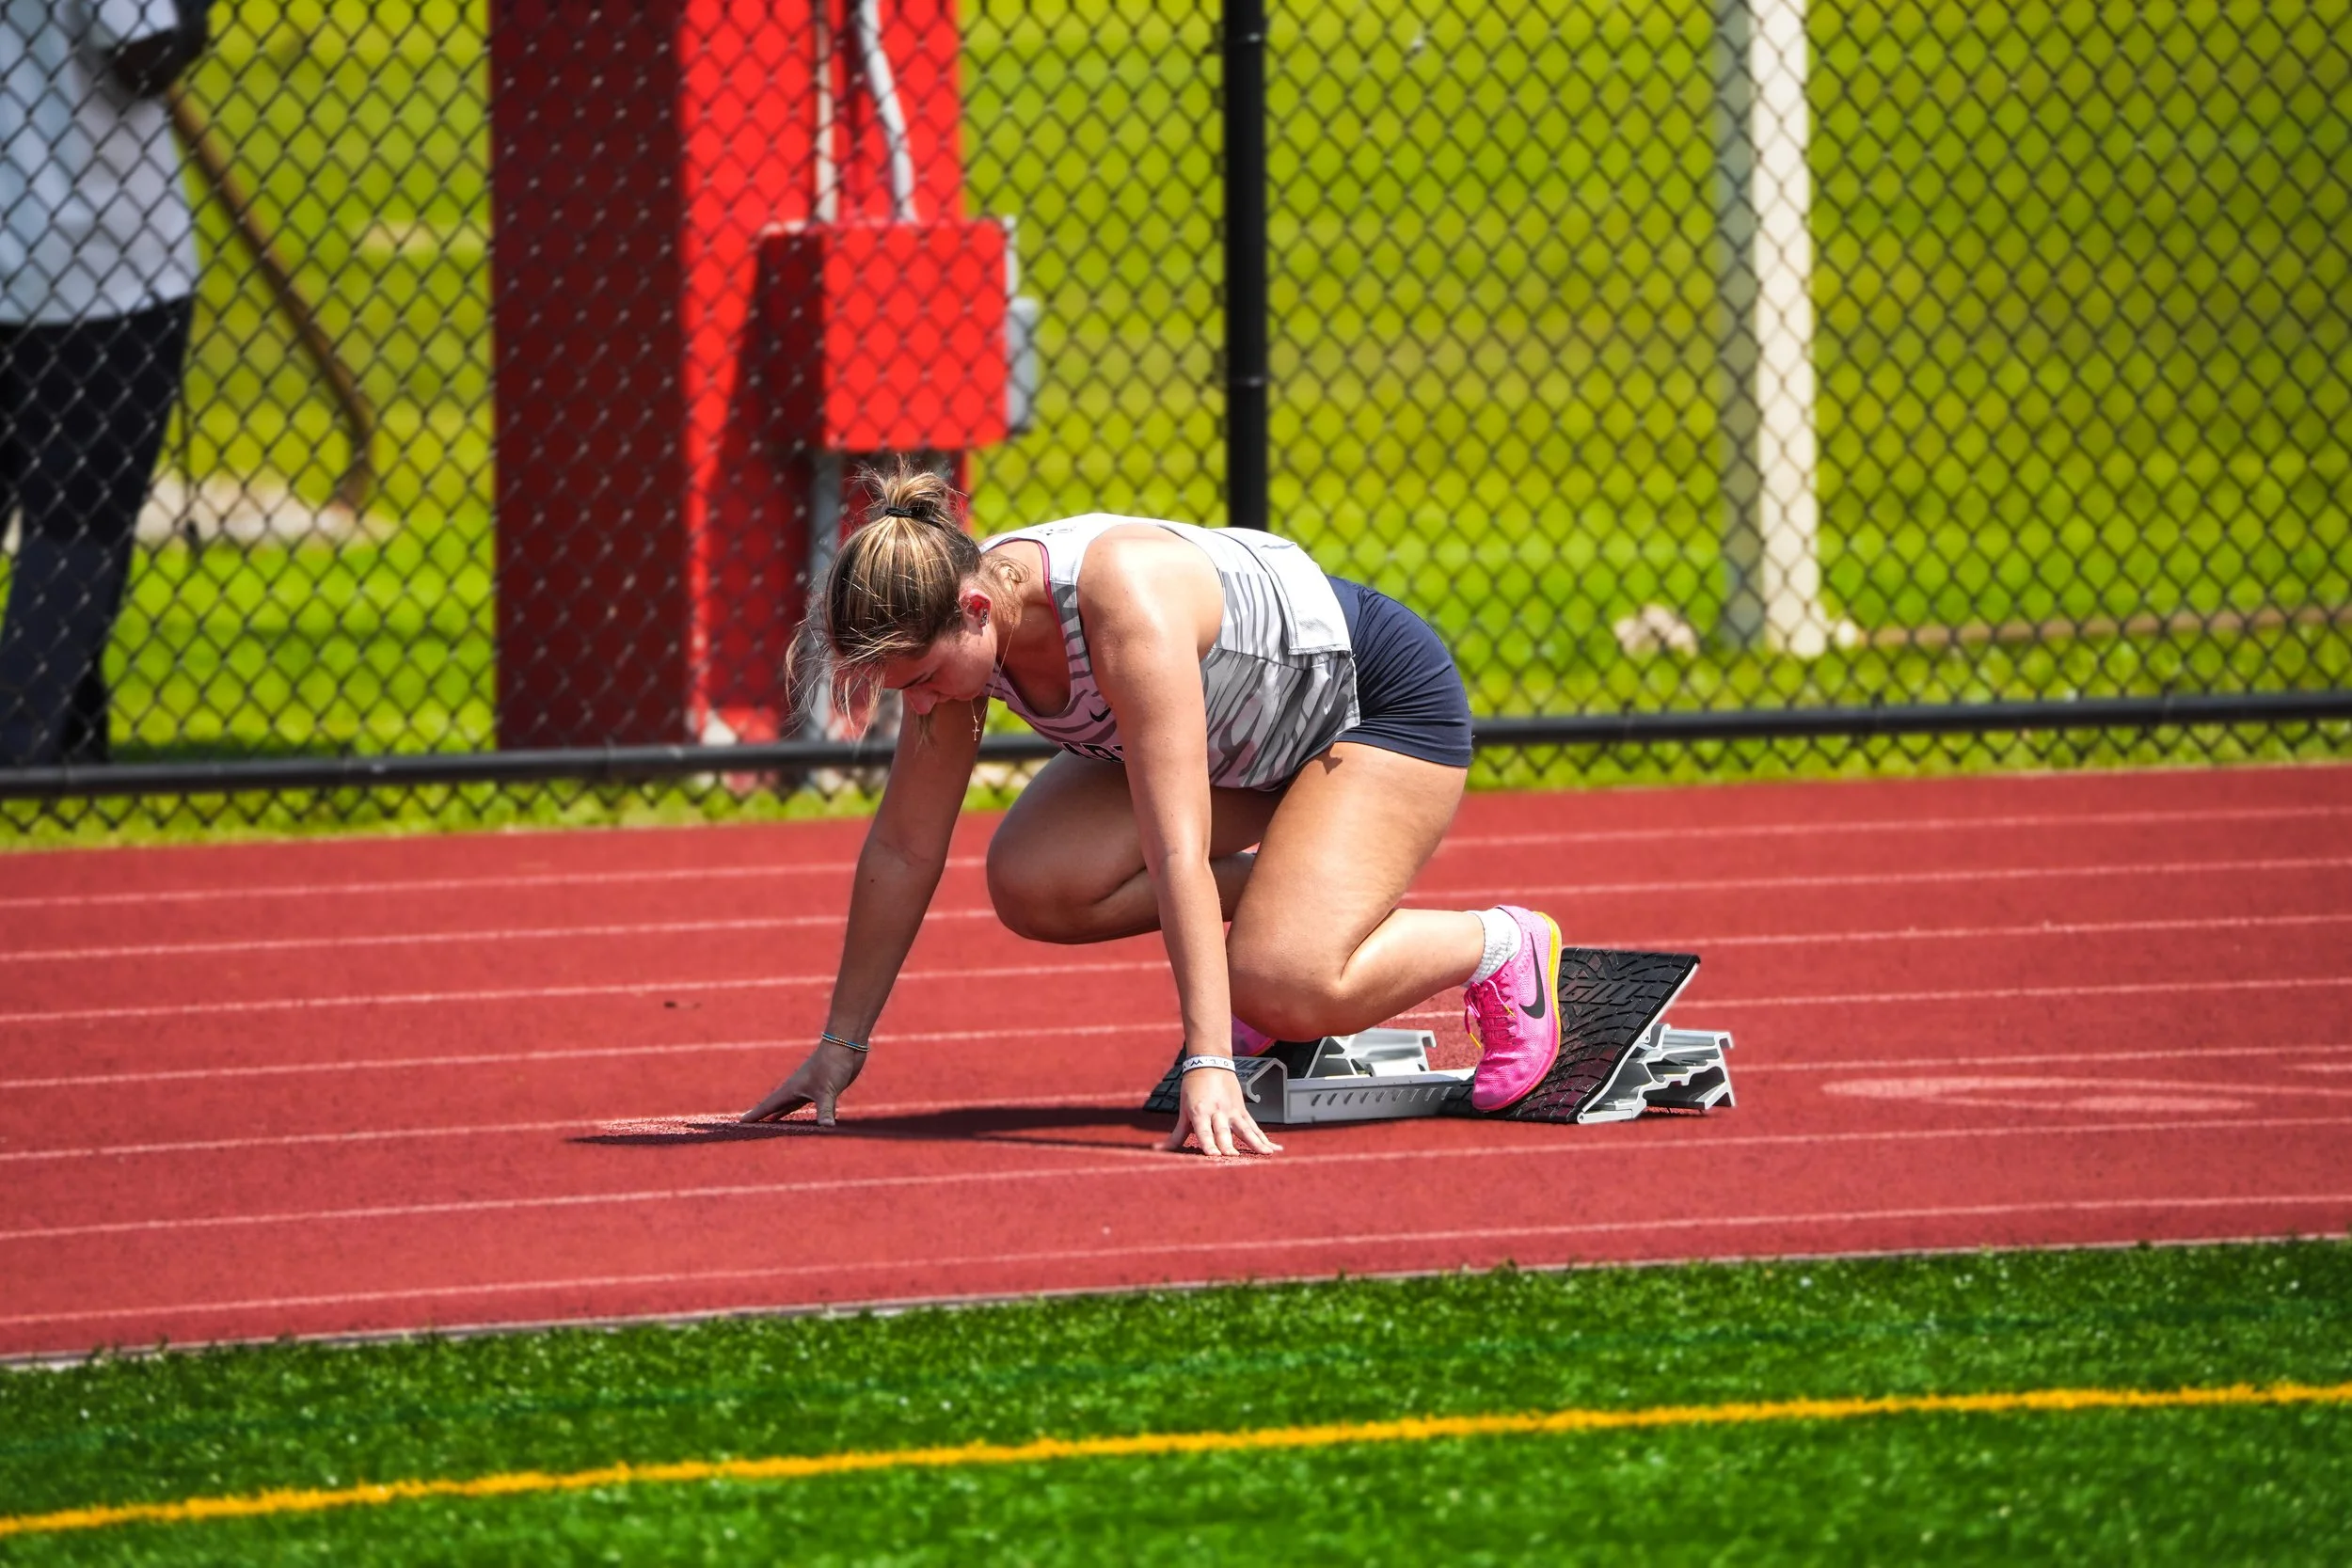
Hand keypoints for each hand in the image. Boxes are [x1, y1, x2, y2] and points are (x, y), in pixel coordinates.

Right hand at [742, 1038, 867, 1125]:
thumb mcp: (827, 1090)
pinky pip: (805, 1105)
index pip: (768, 1106)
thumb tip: (827, 1128)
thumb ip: (825, 1110)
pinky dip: (799, 1112)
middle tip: (749, 1127)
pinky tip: (798, 1117)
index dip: (754, 1115)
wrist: (846, 1045)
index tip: (738, 1123)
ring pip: (789, 1106)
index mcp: (791, 1089)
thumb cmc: (832, 1064)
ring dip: (779, 1115)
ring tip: (769, 1125)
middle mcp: (796, 1090)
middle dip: (762, 1117)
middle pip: (775, 1107)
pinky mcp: (821, 1090)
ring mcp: (808, 1089)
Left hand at [1162, 1066, 1282, 1156]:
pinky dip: (1265, 1138)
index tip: (1213, 1155)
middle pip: (1224, 1131)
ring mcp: (1233, 1111)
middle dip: (1228, 1145)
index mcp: (1200, 1111)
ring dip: (1255, 1142)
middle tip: (1233, 1158)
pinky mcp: (1243, 1111)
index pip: (1204, 1131)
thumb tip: (1158, 1150)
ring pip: (1245, 1129)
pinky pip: (1255, 1127)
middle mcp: (1218, 1112)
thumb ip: (1177, 1134)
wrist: (1211, 1061)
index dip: (1208, 1143)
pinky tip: (1275, 1149)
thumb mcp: (1183, 1109)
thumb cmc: (1194, 1087)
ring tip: (1265, 1154)